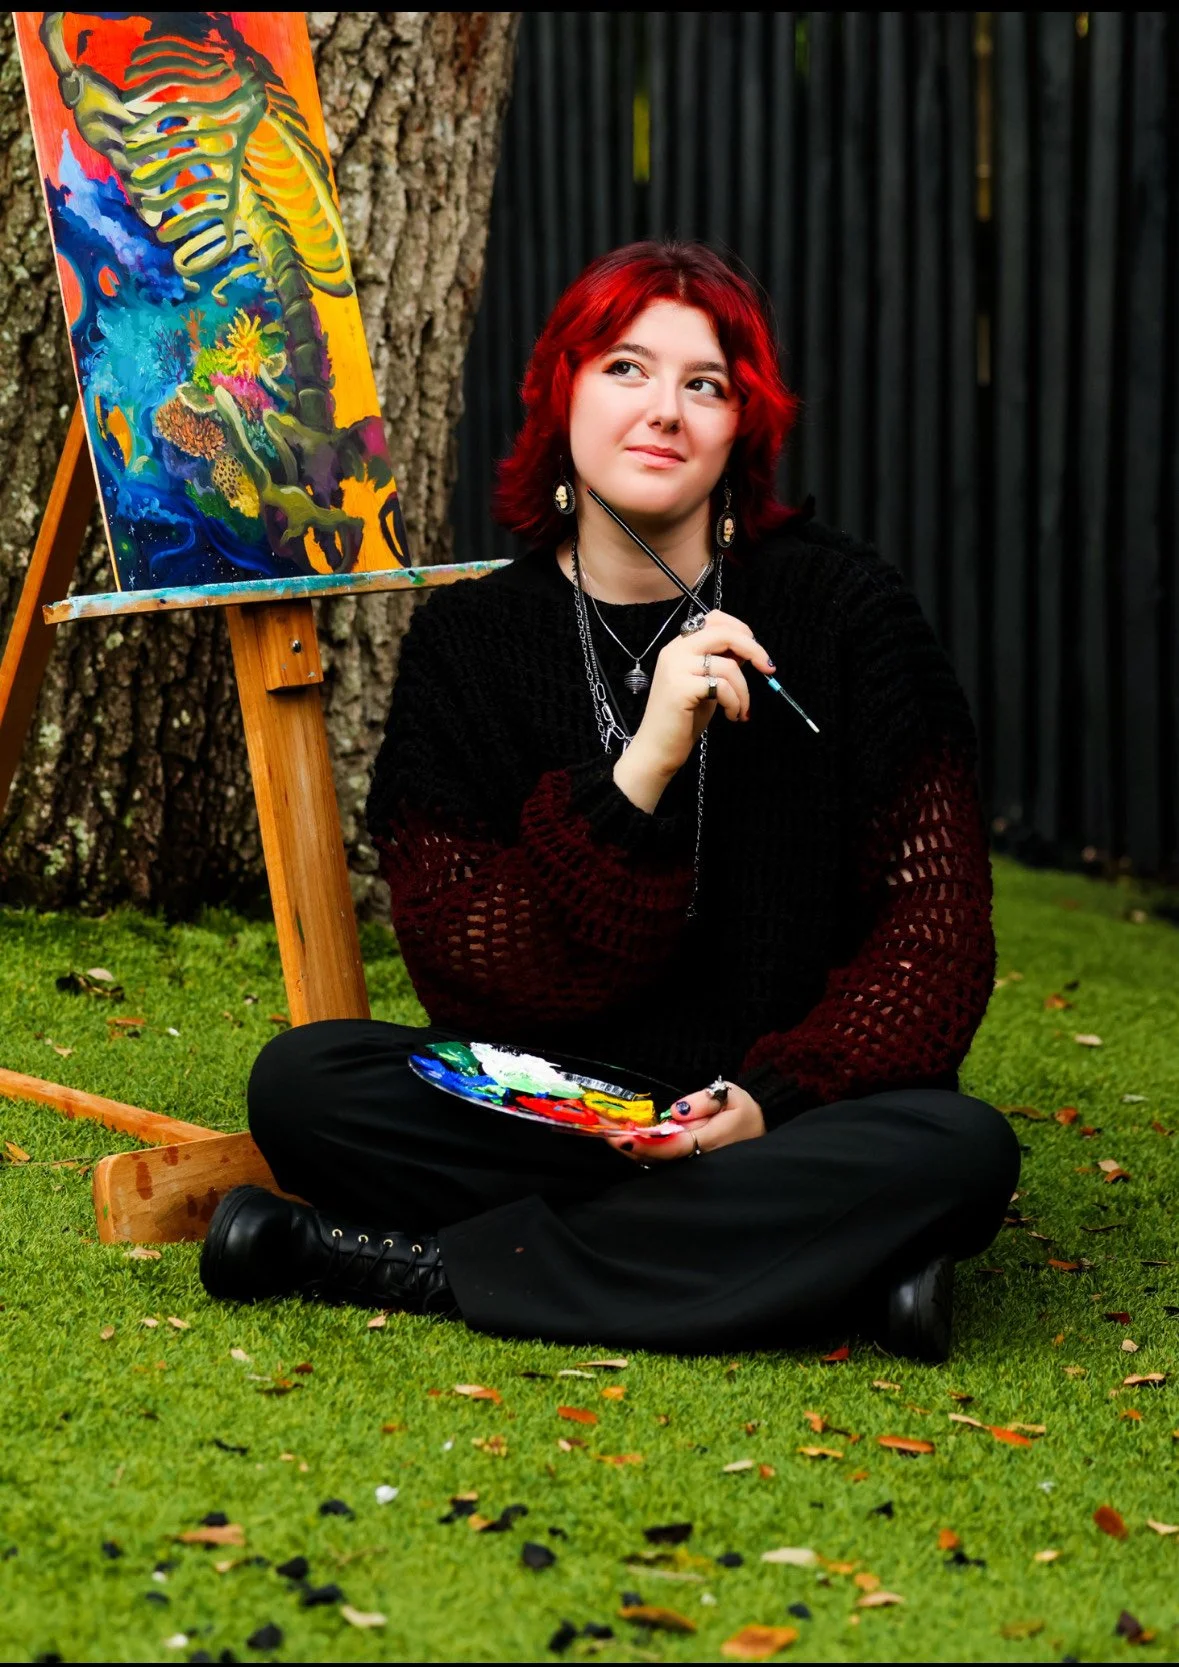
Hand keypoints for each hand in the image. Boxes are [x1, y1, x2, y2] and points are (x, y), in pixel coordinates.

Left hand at [603, 1081, 765, 1163]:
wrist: (758, 1129)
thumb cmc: (743, 1111)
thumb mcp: (731, 1095)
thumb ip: (705, 1101)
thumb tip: (677, 1111)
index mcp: (711, 1142)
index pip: (674, 1146)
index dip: (648, 1144)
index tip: (624, 1137)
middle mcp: (698, 1159)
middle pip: (659, 1158)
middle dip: (630, 1147)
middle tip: (604, 1132)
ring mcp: (691, 1164)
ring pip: (657, 1162)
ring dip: (630, 1149)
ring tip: (606, 1132)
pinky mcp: (685, 1163)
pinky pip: (660, 1160)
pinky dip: (640, 1150)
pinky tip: (623, 1138)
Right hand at [630, 608, 777, 780]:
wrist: (657, 749)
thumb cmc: (682, 719)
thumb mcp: (705, 684)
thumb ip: (720, 663)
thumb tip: (748, 651)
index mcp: (678, 647)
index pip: (713, 619)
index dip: (740, 630)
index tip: (757, 651)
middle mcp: (674, 652)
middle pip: (723, 633)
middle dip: (754, 650)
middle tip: (768, 669)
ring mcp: (676, 668)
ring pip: (727, 666)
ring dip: (744, 691)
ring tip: (741, 710)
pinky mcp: (680, 688)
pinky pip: (722, 687)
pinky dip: (735, 703)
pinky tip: (732, 716)